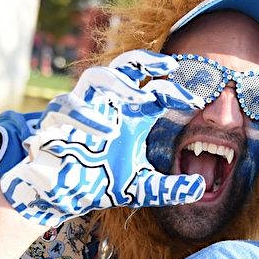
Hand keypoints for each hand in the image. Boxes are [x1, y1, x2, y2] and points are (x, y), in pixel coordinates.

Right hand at [1, 50, 205, 225]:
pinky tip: (105, 131)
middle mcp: (111, 105)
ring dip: (120, 83)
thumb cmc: (103, 183)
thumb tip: (199, 188)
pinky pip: (67, 105)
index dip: (176, 92)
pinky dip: (85, 114)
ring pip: (98, 77)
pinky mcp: (58, 119)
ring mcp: (84, 108)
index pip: (157, 91)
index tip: (197, 102)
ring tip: (141, 97)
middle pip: (127, 67)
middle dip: (148, 62)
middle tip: (170, 66)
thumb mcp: (143, 188)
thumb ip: (170, 188)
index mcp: (133, 115)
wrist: (67, 197)